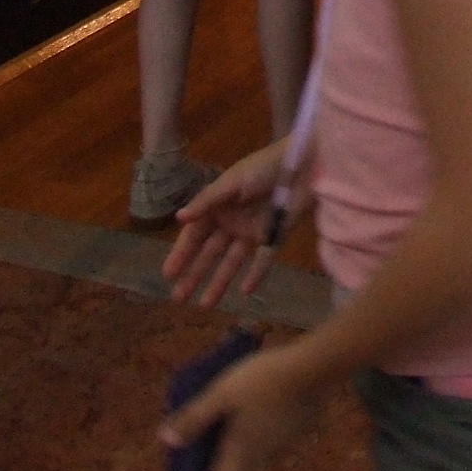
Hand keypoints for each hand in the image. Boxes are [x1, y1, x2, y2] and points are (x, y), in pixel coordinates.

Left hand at [158, 345, 324, 470]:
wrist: (314, 370)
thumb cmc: (263, 380)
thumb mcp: (221, 393)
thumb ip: (195, 418)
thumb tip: (165, 440)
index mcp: (240, 452)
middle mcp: (261, 458)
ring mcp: (280, 448)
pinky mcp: (292, 436)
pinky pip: (268, 461)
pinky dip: (254, 469)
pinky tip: (252, 454)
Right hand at [163, 138, 305, 307]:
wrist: (303, 165)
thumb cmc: (264, 168)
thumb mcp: (232, 182)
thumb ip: (207, 201)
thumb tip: (179, 218)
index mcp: (218, 206)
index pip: (195, 235)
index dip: (181, 254)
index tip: (168, 275)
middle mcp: (232, 222)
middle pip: (209, 253)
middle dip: (194, 274)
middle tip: (178, 298)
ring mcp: (252, 231)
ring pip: (231, 262)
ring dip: (219, 282)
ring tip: (205, 305)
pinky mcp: (274, 237)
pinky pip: (262, 260)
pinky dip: (255, 274)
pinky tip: (245, 291)